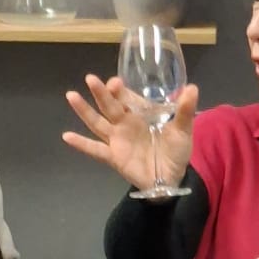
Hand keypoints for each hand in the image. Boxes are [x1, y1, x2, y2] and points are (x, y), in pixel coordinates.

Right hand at [63, 75, 197, 192]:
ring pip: (97, 122)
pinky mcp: (113, 156)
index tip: (116, 82)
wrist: (172, 179)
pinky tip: (67, 136)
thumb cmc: (175, 152)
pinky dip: (81, 144)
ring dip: (84, 110)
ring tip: (71, 95)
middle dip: (101, 93)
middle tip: (92, 79)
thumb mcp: (183, 130)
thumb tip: (192, 88)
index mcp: (140, 114)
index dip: (121, 90)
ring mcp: (117, 139)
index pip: (127, 98)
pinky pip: (95, 149)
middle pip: (109, 105)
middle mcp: (125, 123)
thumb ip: (185, 110)